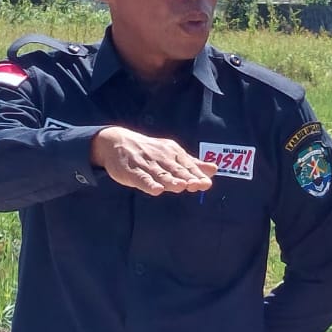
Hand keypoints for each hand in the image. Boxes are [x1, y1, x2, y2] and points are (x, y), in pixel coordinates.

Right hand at [91, 127, 215, 195]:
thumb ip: (193, 164)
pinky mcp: (132, 172)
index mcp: (173, 152)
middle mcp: (161, 157)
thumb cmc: (149, 151)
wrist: (116, 142)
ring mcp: (146, 164)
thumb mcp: (172, 154)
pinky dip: (149, 184)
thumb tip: (214, 169)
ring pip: (161, 174)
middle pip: (176, 170)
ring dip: (171, 180)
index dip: (197, 175)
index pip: (187, 165)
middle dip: (187, 177)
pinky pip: (142, 178)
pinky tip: (156, 190)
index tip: (206, 183)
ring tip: (181, 186)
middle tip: (198, 185)